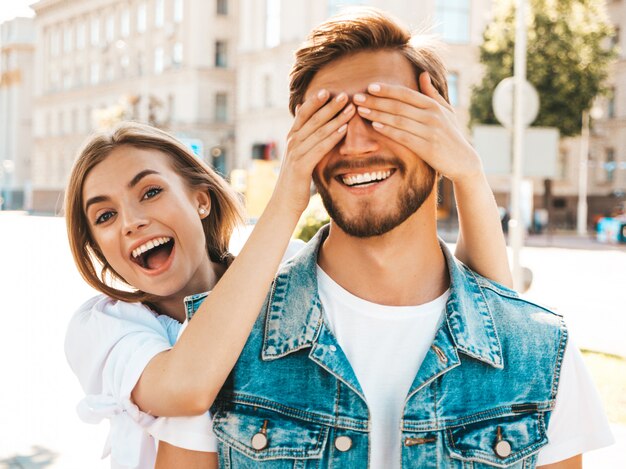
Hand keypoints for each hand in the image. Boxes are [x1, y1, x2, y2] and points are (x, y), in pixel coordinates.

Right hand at [272, 89, 355, 213]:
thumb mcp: (298, 155)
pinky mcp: (301, 166)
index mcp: (292, 138)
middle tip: (345, 94)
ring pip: (318, 131)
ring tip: (350, 108)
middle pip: (313, 119)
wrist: (284, 202)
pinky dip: (332, 137)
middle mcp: (292, 142)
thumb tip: (302, 117)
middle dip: (330, 106)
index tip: (329, 90)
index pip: (304, 114)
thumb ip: (302, 137)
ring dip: (336, 118)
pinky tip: (344, 130)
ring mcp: (296, 153)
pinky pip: (319, 148)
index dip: (315, 101)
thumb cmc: (295, 179)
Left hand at [354, 73, 482, 184]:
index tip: (370, 86)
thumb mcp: (446, 111)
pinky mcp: (426, 148)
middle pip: (398, 106)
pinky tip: (375, 125)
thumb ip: (432, 94)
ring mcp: (429, 132)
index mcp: (434, 106)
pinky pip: (403, 136)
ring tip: (361, 110)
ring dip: (378, 114)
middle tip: (357, 97)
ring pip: (398, 120)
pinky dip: (388, 130)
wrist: (463, 160)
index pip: (406, 94)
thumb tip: (422, 74)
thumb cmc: (451, 135)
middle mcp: (432, 116)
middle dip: (376, 101)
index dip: (387, 90)